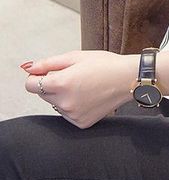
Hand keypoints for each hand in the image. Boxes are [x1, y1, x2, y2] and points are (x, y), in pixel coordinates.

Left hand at [22, 50, 137, 128]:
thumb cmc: (106, 65)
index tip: (48, 73)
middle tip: (74, 77)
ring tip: (84, 87)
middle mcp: (65, 102)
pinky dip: (73, 106)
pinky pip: (67, 114)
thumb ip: (48, 63)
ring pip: (55, 104)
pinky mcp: (81, 123)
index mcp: (61, 83)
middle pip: (42, 95)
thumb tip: (28, 68)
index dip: (37, 77)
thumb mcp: (76, 56)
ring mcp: (73, 114)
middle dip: (52, 85)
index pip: (30, 85)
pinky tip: (88, 97)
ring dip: (62, 96)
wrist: (129, 79)